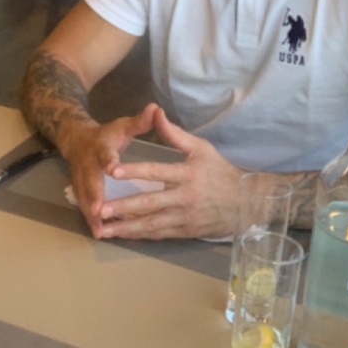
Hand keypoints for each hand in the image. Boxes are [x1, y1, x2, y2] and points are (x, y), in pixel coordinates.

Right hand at [60, 104, 156, 237]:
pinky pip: (84, 206)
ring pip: (84, 198)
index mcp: (101, 147)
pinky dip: (92, 220)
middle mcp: (88, 164)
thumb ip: (139, 122)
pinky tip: (101, 233)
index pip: (105, 154)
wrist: (76, 139)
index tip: (113, 170)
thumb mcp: (122, 126)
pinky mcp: (79, 190)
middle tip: (100, 212)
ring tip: (101, 231)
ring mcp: (80, 179)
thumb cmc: (107, 135)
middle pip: (90, 181)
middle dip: (94, 196)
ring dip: (91, 214)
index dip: (109, 161)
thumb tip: (155, 108)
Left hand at [98, 105, 241, 239]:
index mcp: (186, 174)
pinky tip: (124, 235)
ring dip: (127, 228)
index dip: (134, 172)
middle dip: (123, 208)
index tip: (114, 172)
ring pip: (151, 224)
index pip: (156, 172)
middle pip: (149, 203)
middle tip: (101, 209)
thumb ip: (174, 134)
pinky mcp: (185, 232)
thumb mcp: (201, 148)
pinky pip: (159, 234)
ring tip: (104, 229)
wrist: (246, 203)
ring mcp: (184, 218)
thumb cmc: (220, 172)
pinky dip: (141, 236)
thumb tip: (155, 112)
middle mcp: (184, 198)